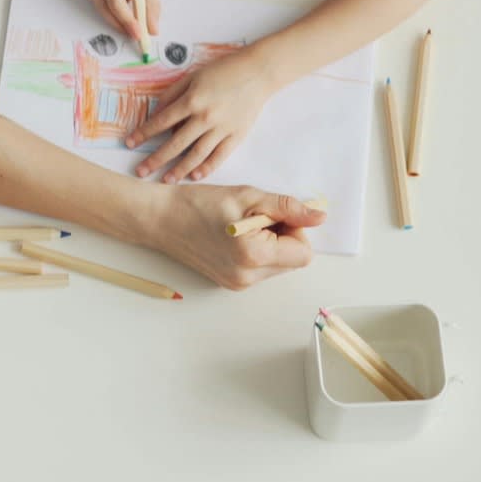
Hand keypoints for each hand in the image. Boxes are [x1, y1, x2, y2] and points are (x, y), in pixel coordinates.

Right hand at [78, 0, 161, 46]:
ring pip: (100, 5)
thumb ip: (150, 5)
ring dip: (117, 13)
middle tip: (136, 34)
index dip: (127, 22)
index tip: (139, 34)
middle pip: (104, 8)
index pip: (115, 3)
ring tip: (133, 15)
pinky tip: (123, 0)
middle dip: (121, 23)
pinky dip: (111, 4)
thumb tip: (152, 29)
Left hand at [129, 50, 276, 182]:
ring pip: (196, 155)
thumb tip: (156, 113)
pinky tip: (194, 176)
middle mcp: (205, 117)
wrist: (257, 72)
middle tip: (140, 171)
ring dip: (179, 169)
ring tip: (165, 180)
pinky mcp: (236, 136)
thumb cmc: (223, 70)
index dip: (144, 133)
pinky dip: (206, 168)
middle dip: (155, 159)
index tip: (130, 143)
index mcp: (191, 100)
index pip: (161, 122)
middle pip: (175, 144)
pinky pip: (219, 157)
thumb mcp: (192, 76)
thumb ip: (172, 94)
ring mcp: (222, 129)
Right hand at [141, 184, 323, 288]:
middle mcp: (248, 278)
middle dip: (283, 237)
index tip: (272, 215)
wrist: (161, 219)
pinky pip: (260, 269)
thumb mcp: (248, 197)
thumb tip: (319, 217)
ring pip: (278, 265)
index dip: (295, 230)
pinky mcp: (230, 284)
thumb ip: (287, 208)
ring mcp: (238, 284)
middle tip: (255, 218)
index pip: (304, 252)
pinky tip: (233, 237)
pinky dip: (256, 252)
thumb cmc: (199, 204)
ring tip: (242, 226)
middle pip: (292, 261)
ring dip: (270, 244)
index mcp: (254, 256)